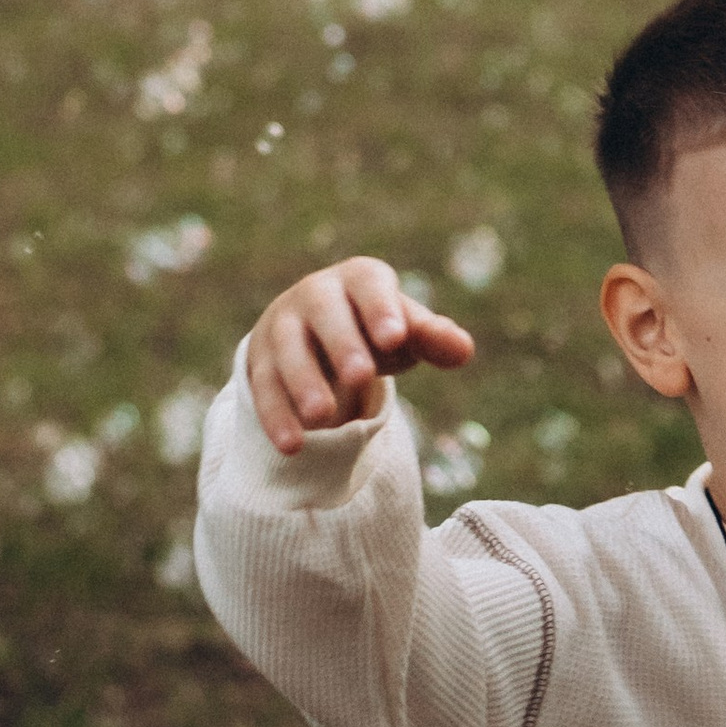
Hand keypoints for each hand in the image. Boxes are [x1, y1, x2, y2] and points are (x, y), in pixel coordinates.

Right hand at [245, 256, 475, 456]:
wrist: (316, 334)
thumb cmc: (373, 329)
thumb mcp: (403, 332)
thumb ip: (432, 338)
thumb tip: (464, 349)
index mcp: (358, 280)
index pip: (368, 283)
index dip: (381, 308)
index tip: (396, 338)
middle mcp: (316, 295)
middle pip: (324, 311)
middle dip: (342, 342)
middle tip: (362, 376)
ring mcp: (283, 327)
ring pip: (288, 348)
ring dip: (304, 381)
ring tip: (323, 416)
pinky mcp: (261, 363)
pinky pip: (264, 387)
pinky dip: (276, 416)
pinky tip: (292, 446)